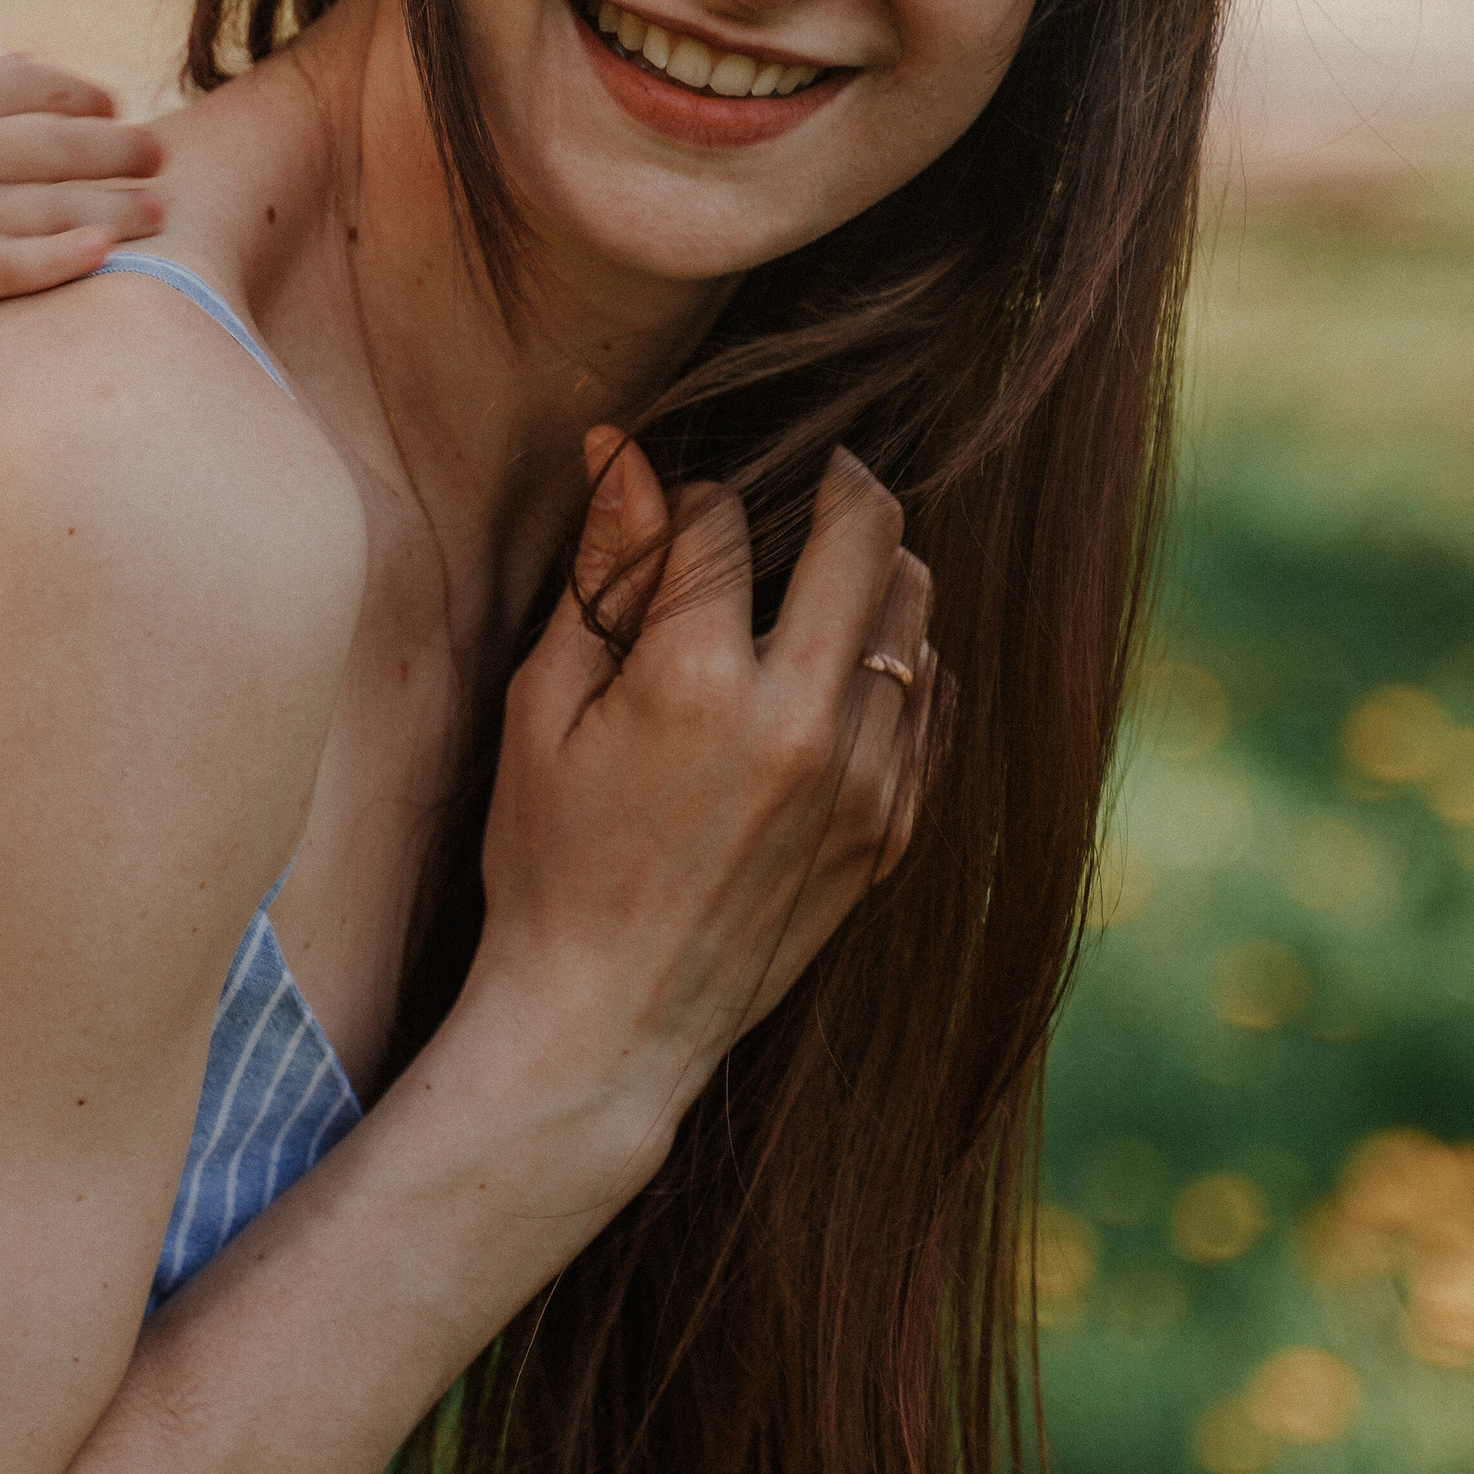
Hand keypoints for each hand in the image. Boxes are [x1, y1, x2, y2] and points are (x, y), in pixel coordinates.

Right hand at [0, 54, 163, 316]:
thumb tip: (20, 66)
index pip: (30, 87)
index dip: (83, 98)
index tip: (120, 109)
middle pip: (54, 147)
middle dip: (118, 152)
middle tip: (163, 159)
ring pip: (42, 209)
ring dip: (111, 208)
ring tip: (159, 213)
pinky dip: (54, 262)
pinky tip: (99, 257)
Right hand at [471, 436, 932, 1193]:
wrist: (605, 1025)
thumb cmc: (546, 863)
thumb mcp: (542, 711)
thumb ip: (600, 575)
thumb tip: (620, 448)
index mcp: (697, 684)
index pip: (728, 515)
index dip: (689, 500)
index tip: (667, 524)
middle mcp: (802, 724)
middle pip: (867, 529)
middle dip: (833, 483)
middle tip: (802, 485)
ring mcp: (864, 781)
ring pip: (915, 607)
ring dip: (870, 570)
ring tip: (812, 586)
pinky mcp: (893, 829)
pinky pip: (931, 697)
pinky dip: (894, 660)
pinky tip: (836, 672)